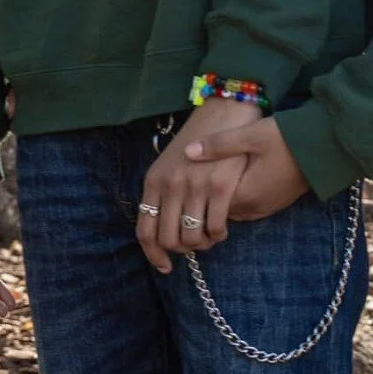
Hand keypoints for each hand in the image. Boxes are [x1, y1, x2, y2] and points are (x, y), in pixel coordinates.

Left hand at [135, 99, 252, 272]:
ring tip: (210, 236)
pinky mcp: (221, 186)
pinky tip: (222, 227)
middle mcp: (171, 185)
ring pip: (193, 238)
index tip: (165, 266)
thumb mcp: (171, 161)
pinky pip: (216, 227)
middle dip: (182, 249)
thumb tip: (162, 226)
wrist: (227, 107)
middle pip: (169, 239)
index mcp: (154, 180)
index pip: (145, 231)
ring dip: (202, 244)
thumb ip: (164, 191)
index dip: (154, 255)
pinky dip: (218, 234)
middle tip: (195, 244)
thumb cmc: (200, 135)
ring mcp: (196, 186)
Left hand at [185, 115, 309, 219]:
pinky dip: (240, 198)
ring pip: (236, 210)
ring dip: (225, 201)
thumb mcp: (250, 135)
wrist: (325, 144)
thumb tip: (187, 152)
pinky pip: (251, 206)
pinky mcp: (279, 202)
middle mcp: (256, 207)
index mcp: (245, 194)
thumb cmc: (286, 138)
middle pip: (222, 212)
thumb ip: (219, 145)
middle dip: (208, 202)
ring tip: (214, 181)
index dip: (196, 199)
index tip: (187, 183)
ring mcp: (269, 207)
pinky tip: (238, 180)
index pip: (210, 208)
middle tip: (196, 182)